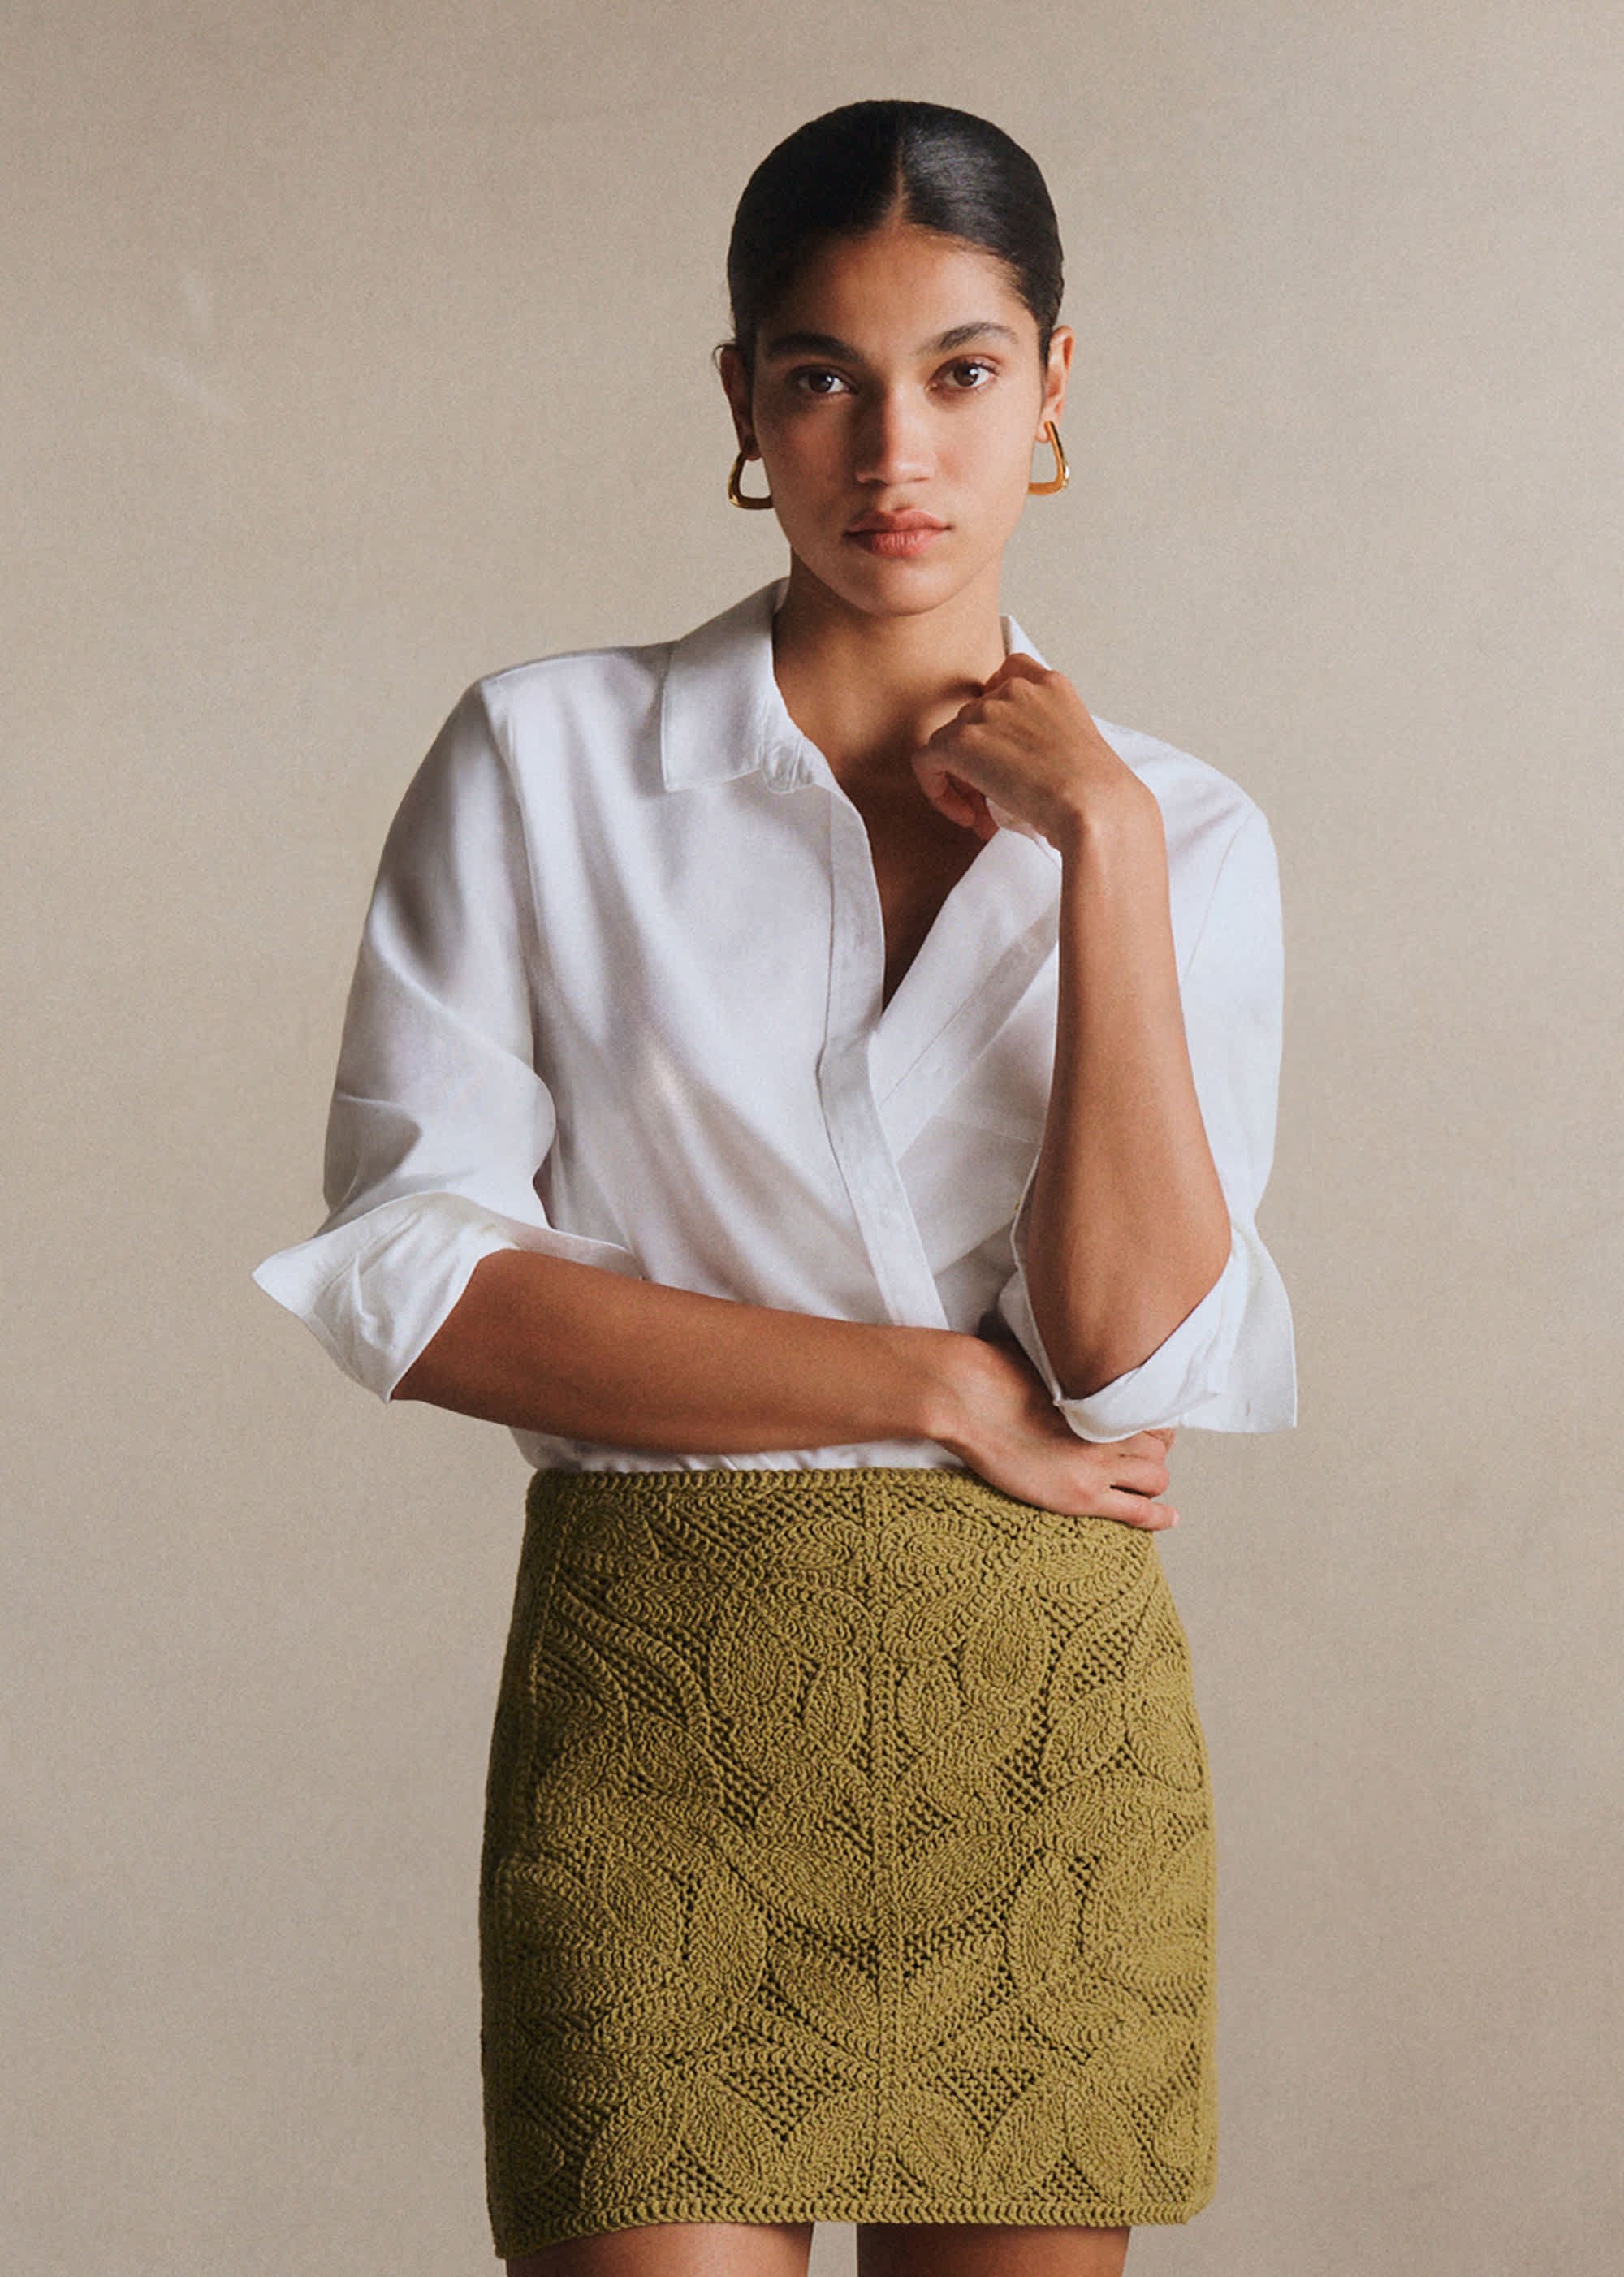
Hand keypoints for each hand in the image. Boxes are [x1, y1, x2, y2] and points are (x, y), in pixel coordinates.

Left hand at [912, 652, 1156, 852]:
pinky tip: (967, 818)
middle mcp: (1015, 689)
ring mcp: (986, 711)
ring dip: (963, 782)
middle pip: (973, 719)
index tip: (1004, 755)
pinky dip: (938, 791)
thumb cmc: (1097, 793)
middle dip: (979, 762)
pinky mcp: (962, 740)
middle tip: (995, 803)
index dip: (995, 719)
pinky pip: (926, 762)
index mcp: (1050, 684)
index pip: (1005, 678)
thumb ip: (1044, 736)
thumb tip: (1013, 764)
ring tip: (986, 817)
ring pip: (949, 743)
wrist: (1095, 807)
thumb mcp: (1079, 746)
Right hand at [942, 1333, 1179, 1528]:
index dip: (1153, 1425)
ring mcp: (1100, 1465)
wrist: (970, 1399)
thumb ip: (1071, 1366)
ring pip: (1156, 1479)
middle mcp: (1111, 1429)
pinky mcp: (1084, 1495)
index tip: (1146, 1430)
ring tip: (1141, 1486)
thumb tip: (1070, 1356)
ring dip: (1151, 1481)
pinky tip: (1168, 1517)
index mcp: (1104, 1395)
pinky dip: (1158, 1516)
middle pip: (1159, 1448)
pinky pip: (1138, 1511)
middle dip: (1154, 1454)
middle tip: (1138, 1459)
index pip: (1153, 1413)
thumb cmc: (995, 1372)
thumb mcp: (1044, 1357)